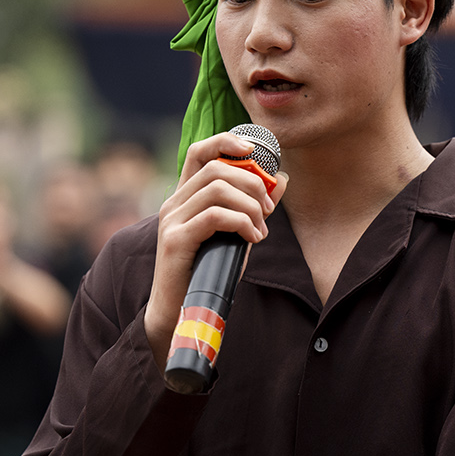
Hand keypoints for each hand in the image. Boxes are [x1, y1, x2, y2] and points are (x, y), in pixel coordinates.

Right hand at [143, 132, 288, 370]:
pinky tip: (253, 238)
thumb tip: (282, 177)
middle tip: (269, 210)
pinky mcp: (175, 240)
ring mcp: (171, 220)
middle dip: (252, 183)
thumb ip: (255, 205)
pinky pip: (214, 215)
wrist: (180, 313)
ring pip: (217, 188)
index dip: (227, 141)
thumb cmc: (210, 271)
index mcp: (186, 197)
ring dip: (250, 205)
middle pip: (217, 167)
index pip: (200, 150)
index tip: (255, 151)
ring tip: (261, 229)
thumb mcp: (238, 233)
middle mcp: (174, 203)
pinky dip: (242, 222)